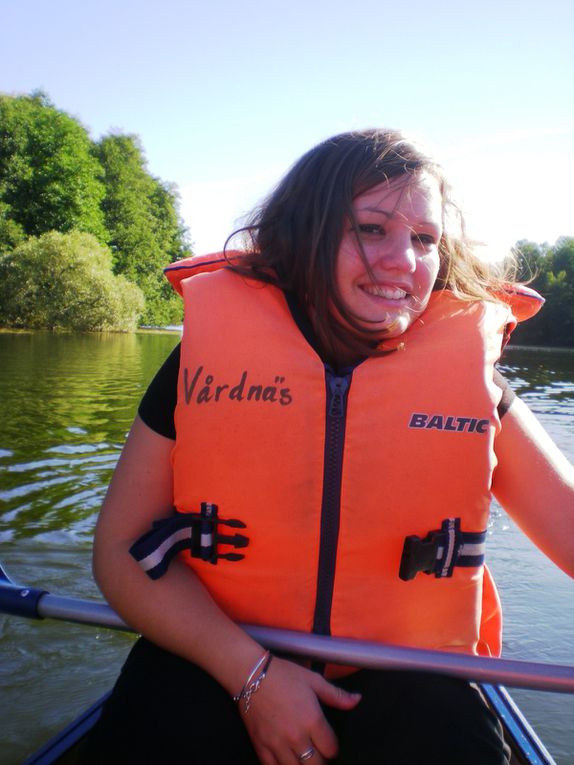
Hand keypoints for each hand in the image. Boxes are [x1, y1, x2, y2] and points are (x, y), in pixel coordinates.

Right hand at [239, 656, 360, 764]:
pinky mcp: (261, 747)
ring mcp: (277, 744)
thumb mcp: (313, 680)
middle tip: (318, 752)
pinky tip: (286, 761)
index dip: (333, 748)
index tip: (329, 743)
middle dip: (320, 760)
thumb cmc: (283, 674)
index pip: (331, 749)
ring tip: (303, 758)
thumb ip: (336, 695)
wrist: (251, 674)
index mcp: (312, 720)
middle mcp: (296, 736)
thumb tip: (357, 700)